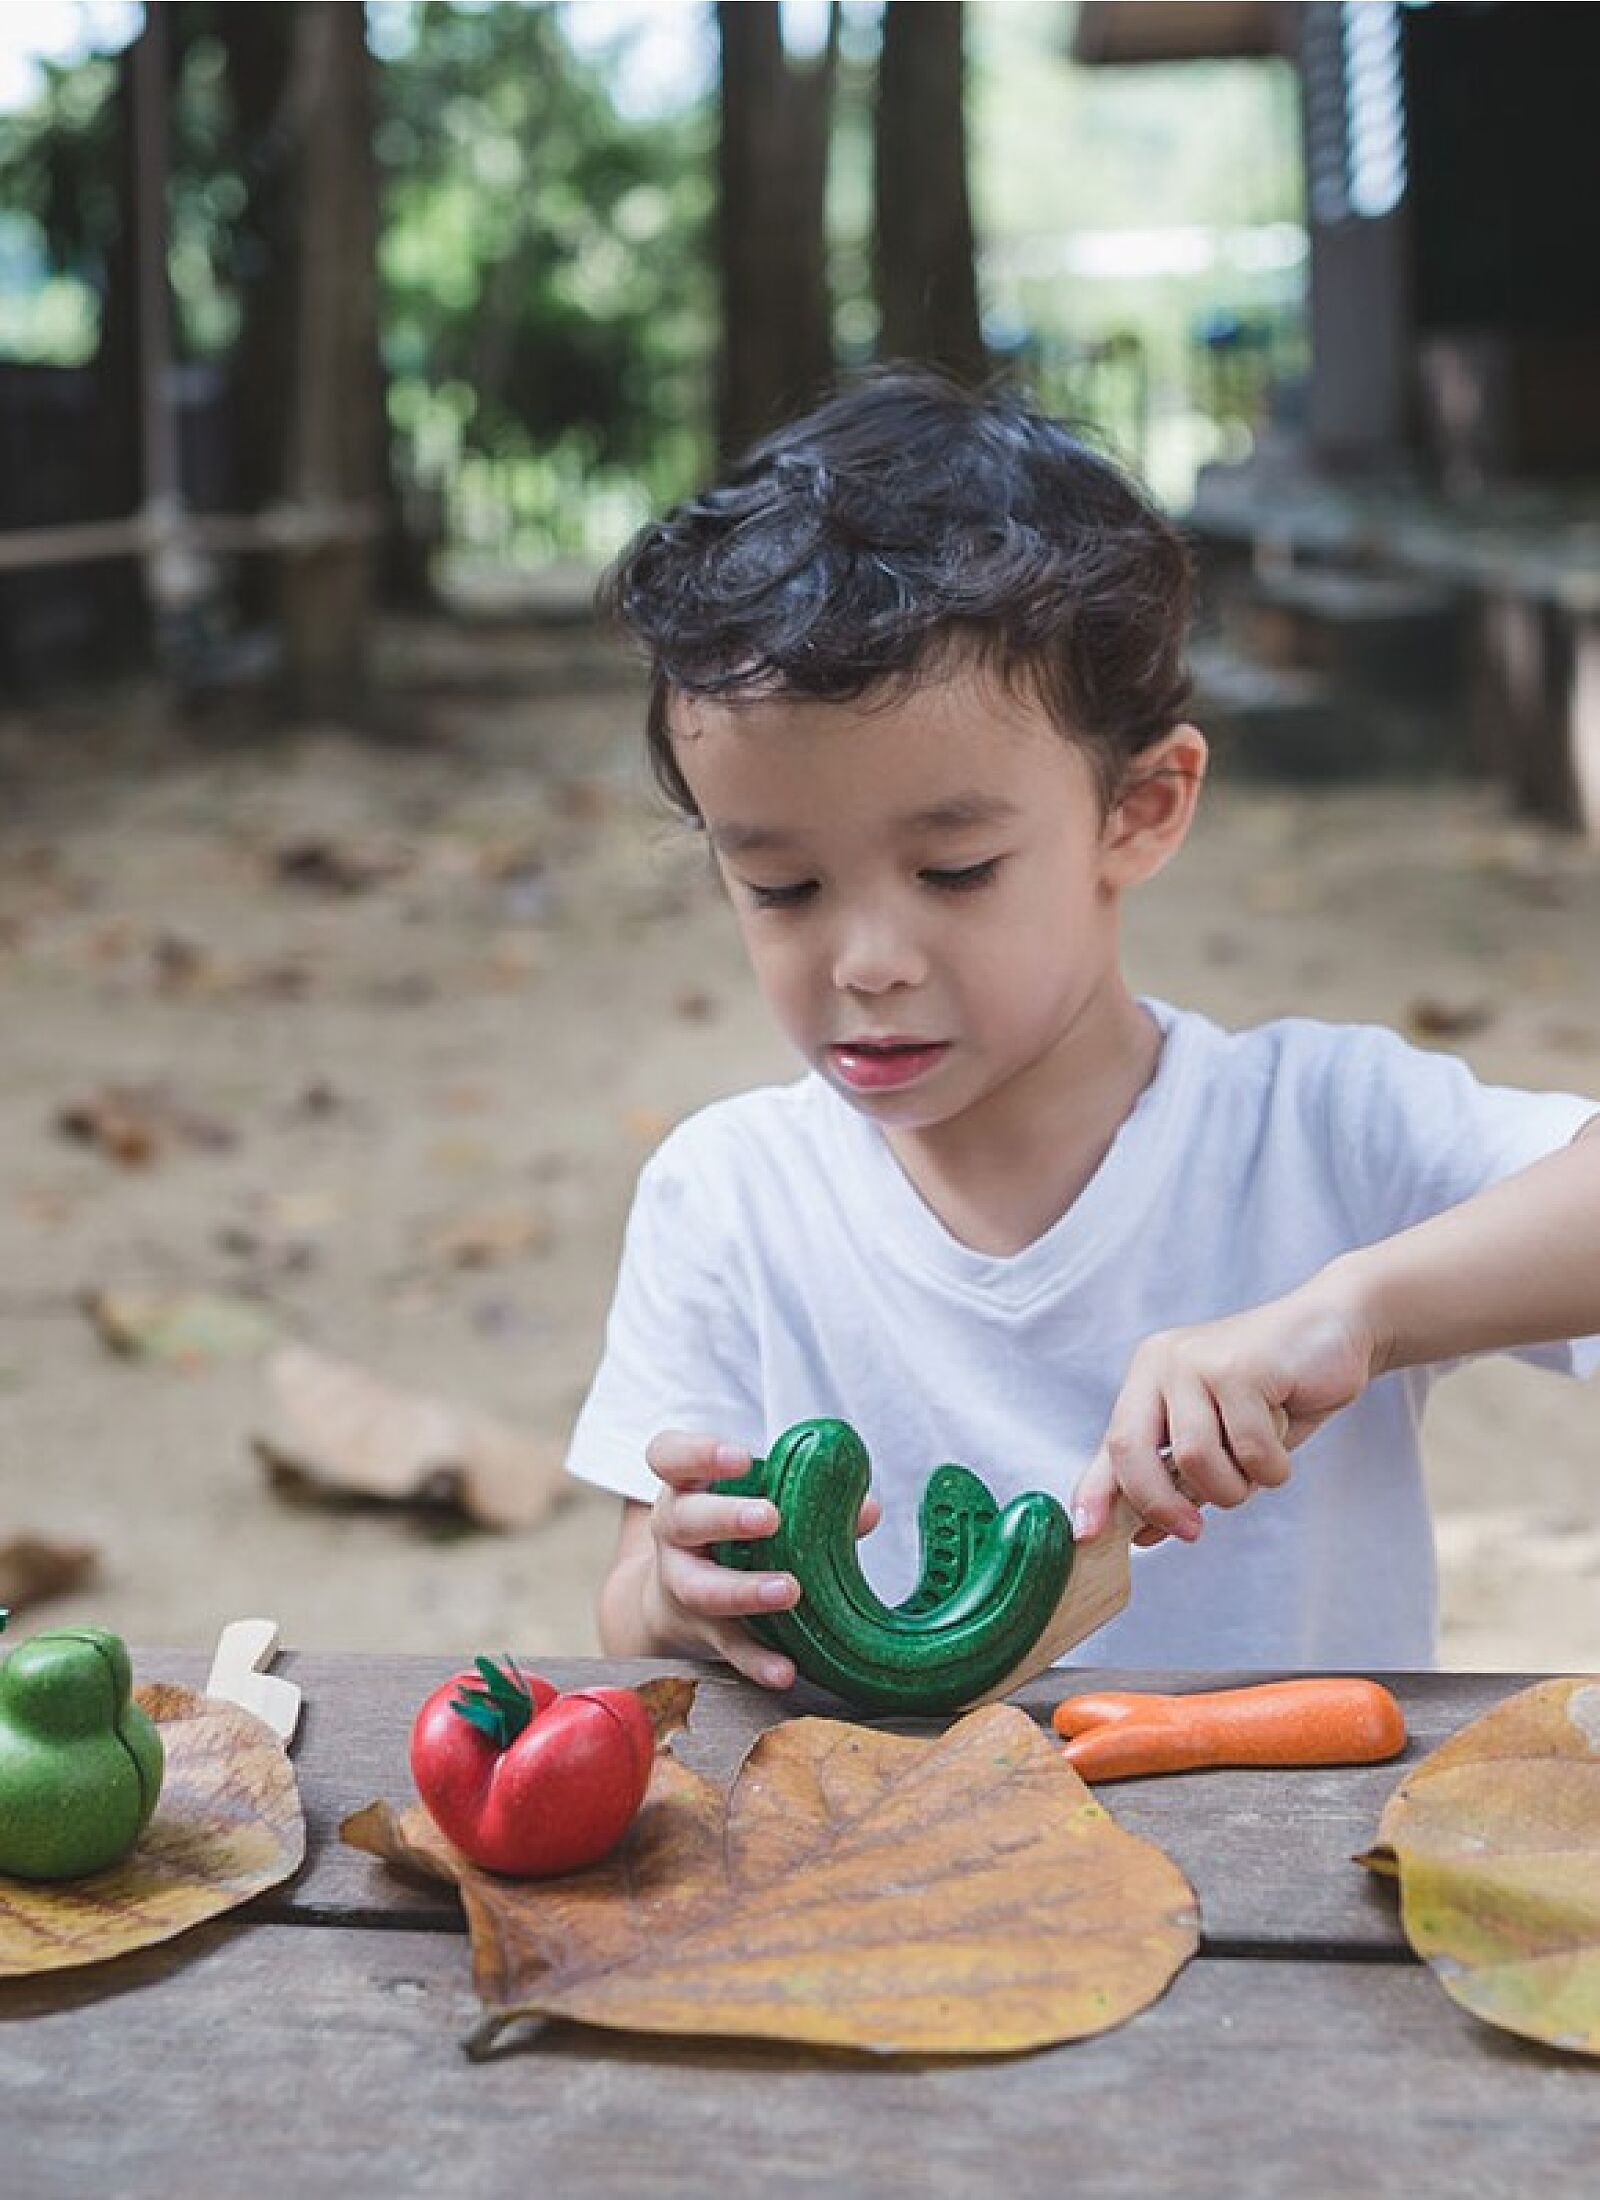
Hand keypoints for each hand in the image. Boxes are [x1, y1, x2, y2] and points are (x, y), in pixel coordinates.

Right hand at [642, 1430, 881, 1688]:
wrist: (676, 1598)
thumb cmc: (730, 1531)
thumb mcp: (754, 1499)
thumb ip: (808, 1498)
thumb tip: (867, 1509)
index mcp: (686, 1486)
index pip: (670, 1456)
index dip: (699, 1453)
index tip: (742, 1458)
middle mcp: (674, 1532)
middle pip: (686, 1520)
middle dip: (727, 1518)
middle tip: (771, 1518)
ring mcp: (681, 1583)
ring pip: (701, 1587)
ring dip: (744, 1590)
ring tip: (789, 1590)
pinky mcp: (702, 1630)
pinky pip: (728, 1646)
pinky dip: (756, 1660)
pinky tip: (785, 1670)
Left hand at [1071, 1275, 1377, 1546]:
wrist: (1336, 1330)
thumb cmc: (1277, 1390)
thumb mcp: (1221, 1438)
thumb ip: (1180, 1478)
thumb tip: (1142, 1535)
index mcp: (1148, 1378)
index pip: (1112, 1444)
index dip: (1095, 1494)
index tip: (1088, 1536)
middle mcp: (1162, 1364)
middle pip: (1134, 1451)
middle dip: (1160, 1504)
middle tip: (1191, 1532)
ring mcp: (1198, 1362)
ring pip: (1196, 1459)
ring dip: (1234, 1486)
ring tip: (1259, 1463)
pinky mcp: (1240, 1368)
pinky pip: (1249, 1450)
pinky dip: (1273, 1465)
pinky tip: (1286, 1433)